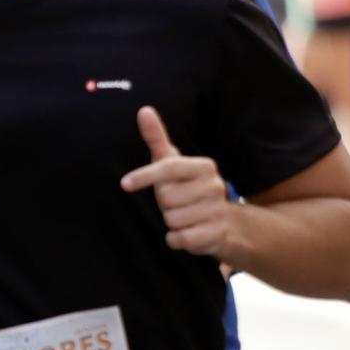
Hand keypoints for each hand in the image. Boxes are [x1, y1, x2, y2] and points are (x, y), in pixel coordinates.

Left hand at [121, 106, 233, 257]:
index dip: (144, 176)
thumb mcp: (173, 163)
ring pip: (172, 219)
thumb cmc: (189, 189)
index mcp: (204, 166)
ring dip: (172, 223)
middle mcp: (215, 186)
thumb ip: (157, 139)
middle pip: (166, 198)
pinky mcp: (217, 233)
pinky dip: (176, 239)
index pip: (169, 168)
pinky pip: (181, 238)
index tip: (124, 184)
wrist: (225, 222)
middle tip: (177, 203)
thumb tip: (144, 110)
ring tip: (185, 217)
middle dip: (164, 204)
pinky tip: (186, 233)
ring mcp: (217, 210)